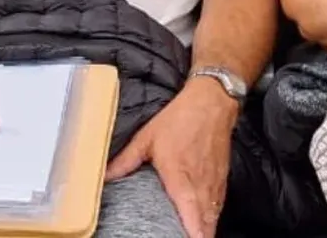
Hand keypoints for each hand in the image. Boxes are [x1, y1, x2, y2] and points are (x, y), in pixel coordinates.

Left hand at [104, 77, 237, 237]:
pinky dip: (212, 217)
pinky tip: (205, 225)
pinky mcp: (222, 179)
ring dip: (205, 230)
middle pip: (204, 222)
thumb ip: (126, 161)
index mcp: (180, 177)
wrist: (211, 102)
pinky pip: (218, 205)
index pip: (190, 214)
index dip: (192, 232)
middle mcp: (200, 184)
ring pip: (213, 216)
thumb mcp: (147, 138)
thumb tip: (104, 175)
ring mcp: (214, 182)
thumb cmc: (180, 118)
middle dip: (197, 236)